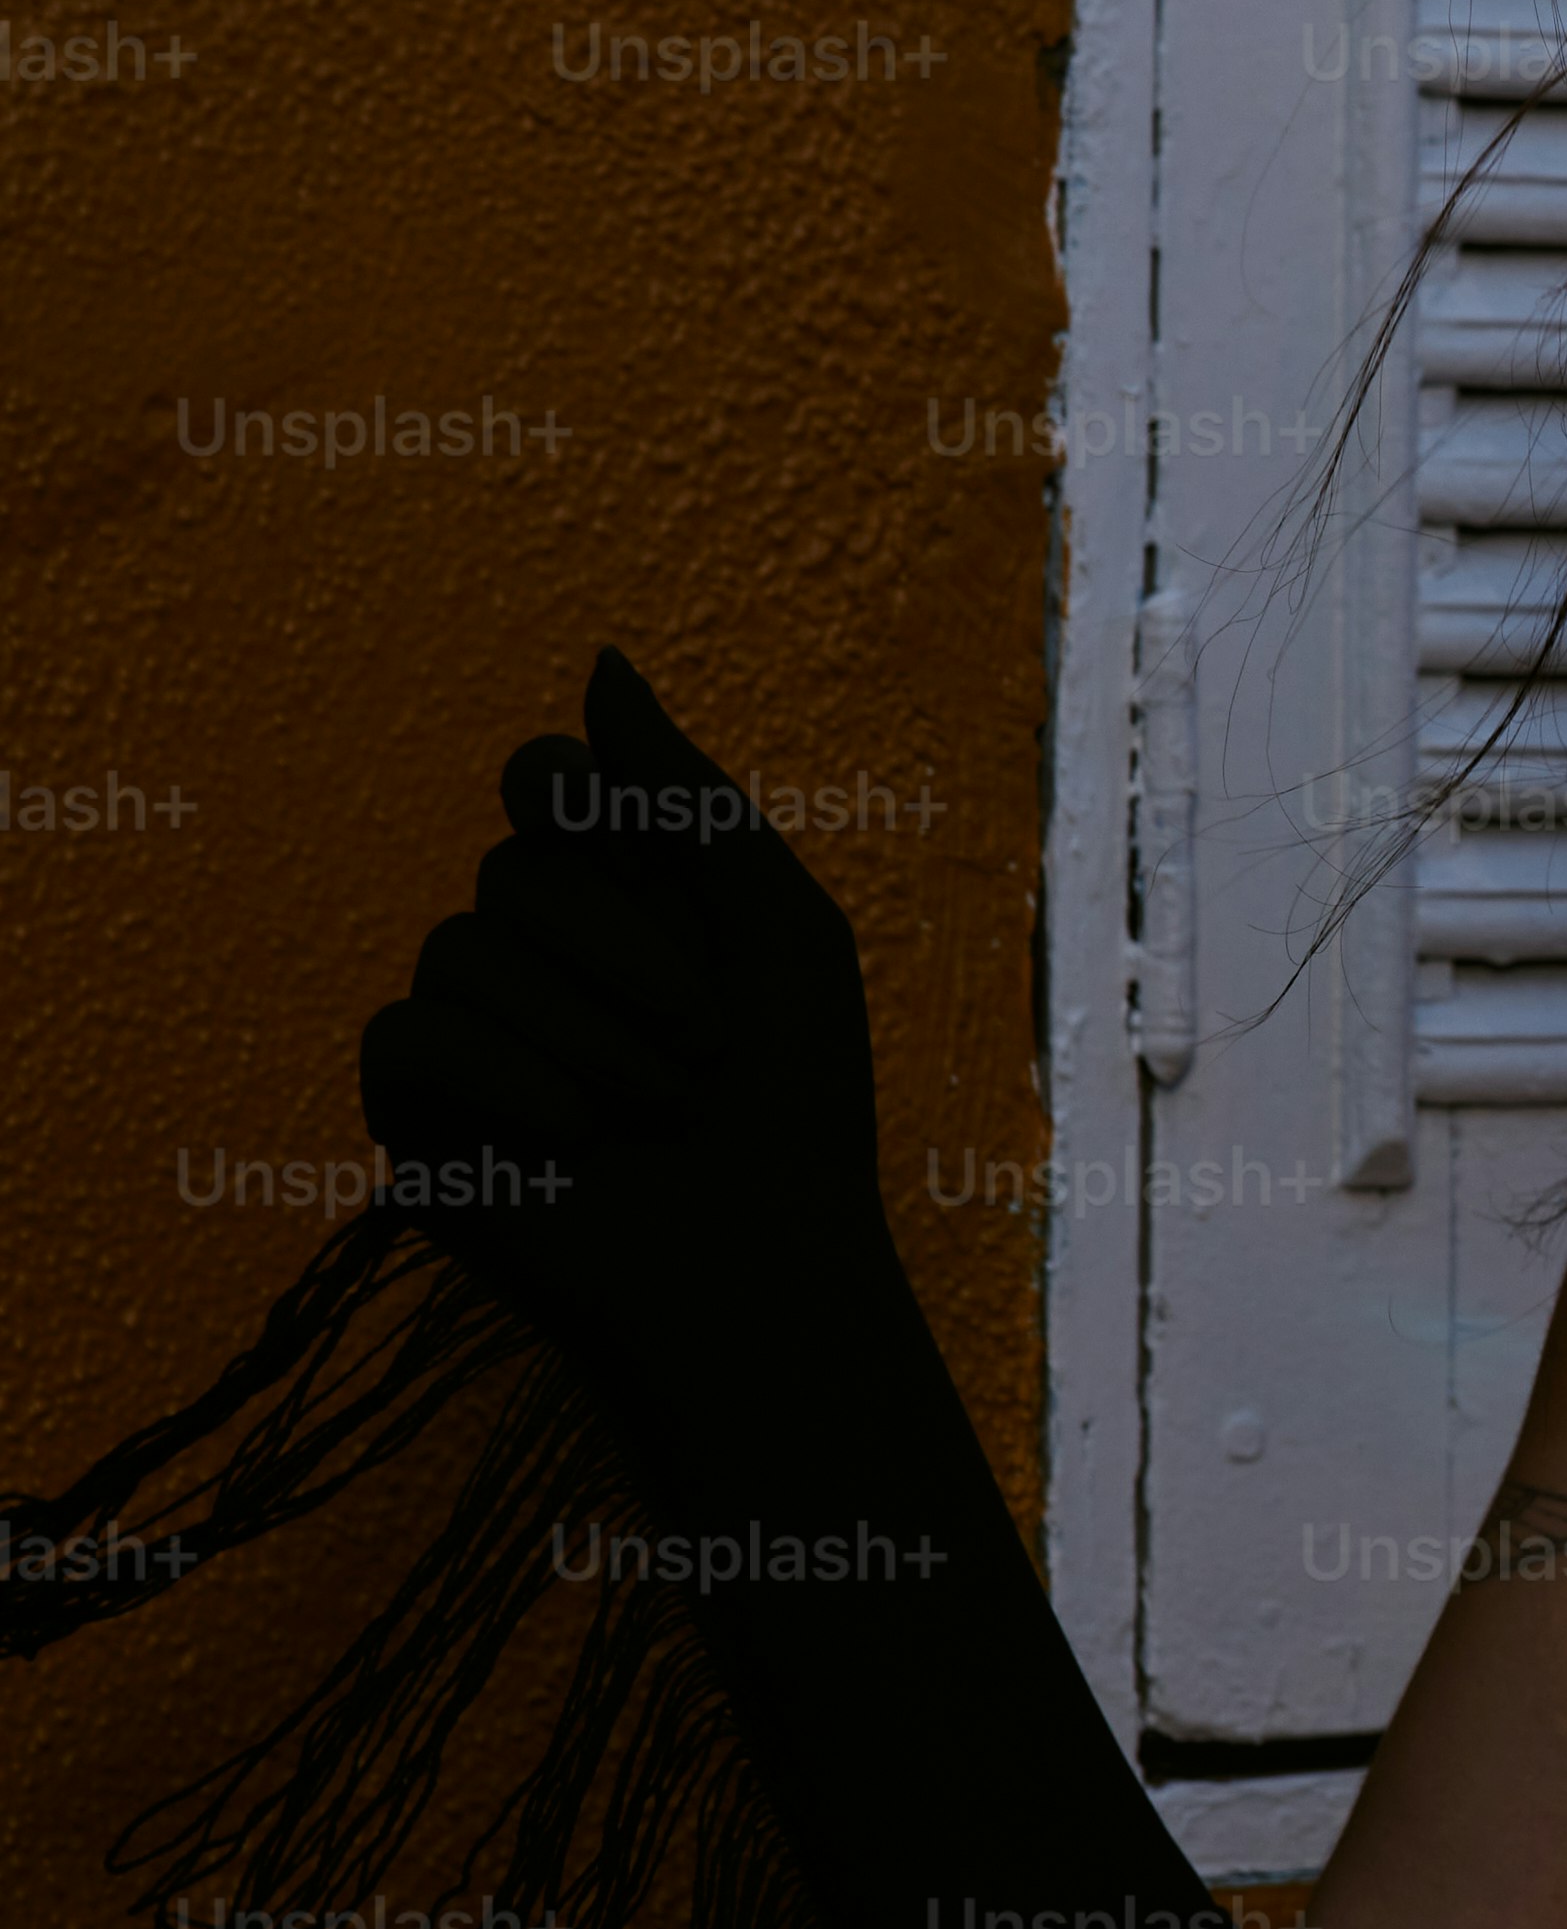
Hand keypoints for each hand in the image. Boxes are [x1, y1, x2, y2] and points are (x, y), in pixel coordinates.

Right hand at [356, 653, 921, 1426]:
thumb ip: (681, 795)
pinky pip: (405, 1033)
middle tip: (708, 1051)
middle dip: (634, 958)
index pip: (545, 777)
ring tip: (659, 1111)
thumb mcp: (776, 922)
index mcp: (622, 892)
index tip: (667, 871)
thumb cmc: (799, 1097)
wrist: (764, 1263)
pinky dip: (507, 1077)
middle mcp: (532, 947)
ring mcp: (466, 1025)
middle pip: (517, 867)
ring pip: (460, 946)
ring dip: (588, 1033)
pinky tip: (574, 1140)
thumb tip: (601, 665)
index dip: (591, 807)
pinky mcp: (414, 1107)